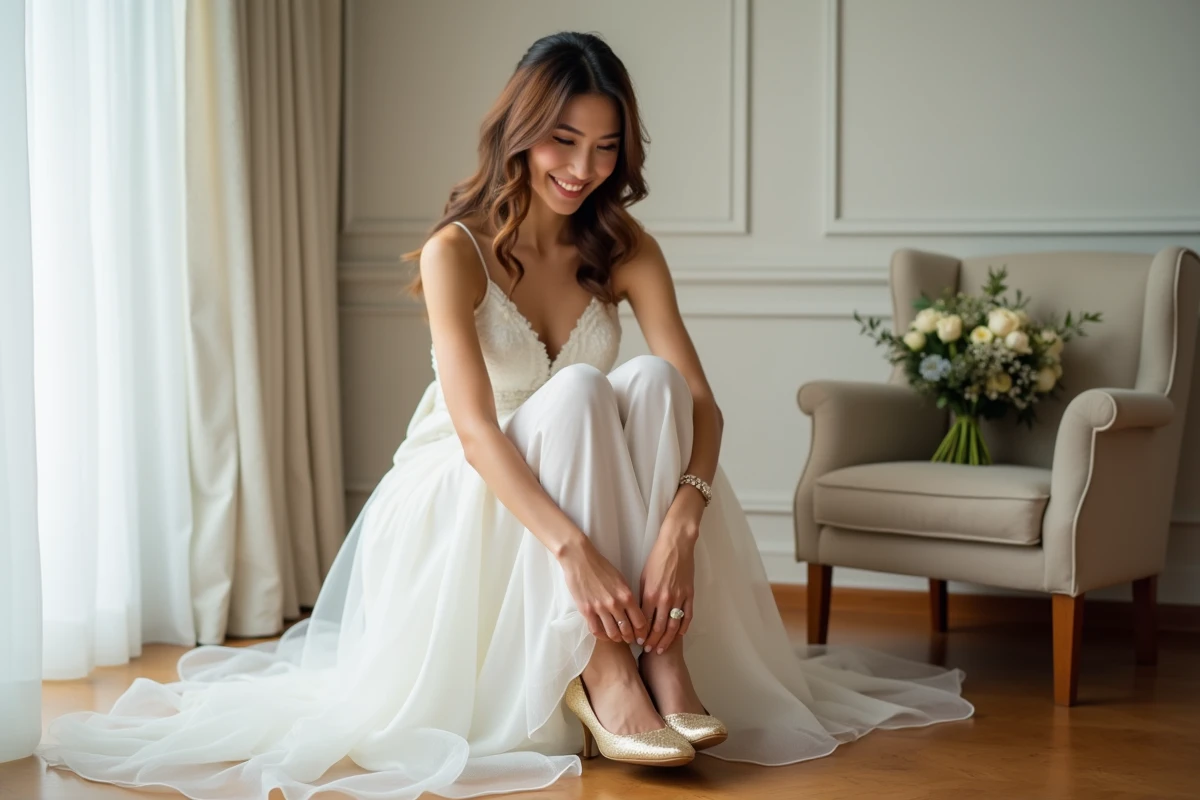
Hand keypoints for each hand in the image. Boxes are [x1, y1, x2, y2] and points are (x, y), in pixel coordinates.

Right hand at [559, 536, 647, 644]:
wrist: (580, 559)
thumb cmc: (601, 567)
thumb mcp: (620, 579)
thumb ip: (627, 596)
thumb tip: (632, 611)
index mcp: (627, 595)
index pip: (640, 621)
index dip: (642, 632)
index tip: (641, 635)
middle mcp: (615, 604)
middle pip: (627, 630)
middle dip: (631, 638)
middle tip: (630, 640)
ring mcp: (600, 608)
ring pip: (613, 633)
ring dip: (617, 638)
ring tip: (618, 638)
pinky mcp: (586, 610)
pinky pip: (596, 631)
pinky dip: (602, 636)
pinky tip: (604, 635)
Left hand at [638, 513, 696, 654]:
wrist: (676, 545)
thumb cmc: (657, 558)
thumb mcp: (643, 577)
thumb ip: (643, 597)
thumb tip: (640, 614)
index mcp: (650, 594)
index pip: (644, 622)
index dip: (641, 635)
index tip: (638, 642)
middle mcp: (665, 599)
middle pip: (658, 628)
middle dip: (652, 642)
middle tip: (648, 650)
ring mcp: (679, 598)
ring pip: (673, 626)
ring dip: (666, 640)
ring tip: (661, 649)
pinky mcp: (690, 595)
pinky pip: (687, 616)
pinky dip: (682, 628)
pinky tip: (678, 635)